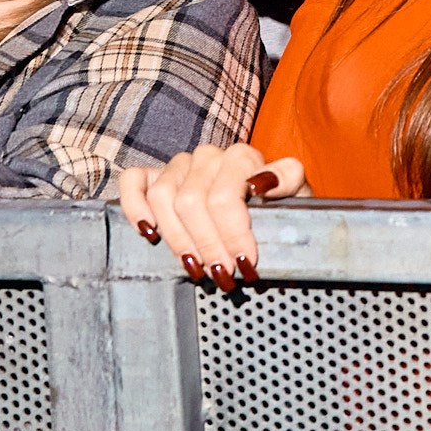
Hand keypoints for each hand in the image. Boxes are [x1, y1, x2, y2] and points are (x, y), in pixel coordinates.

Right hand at [117, 143, 306, 291]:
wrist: (264, 207)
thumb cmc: (279, 206)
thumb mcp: (296, 194)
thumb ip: (288, 180)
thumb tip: (264, 182)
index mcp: (242, 156)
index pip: (225, 196)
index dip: (233, 234)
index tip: (246, 263)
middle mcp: (209, 155)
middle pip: (191, 203)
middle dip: (208, 246)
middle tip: (224, 274)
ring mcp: (180, 164)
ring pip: (162, 197)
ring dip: (177, 239)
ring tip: (197, 268)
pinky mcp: (155, 174)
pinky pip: (133, 182)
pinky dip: (135, 208)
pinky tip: (150, 233)